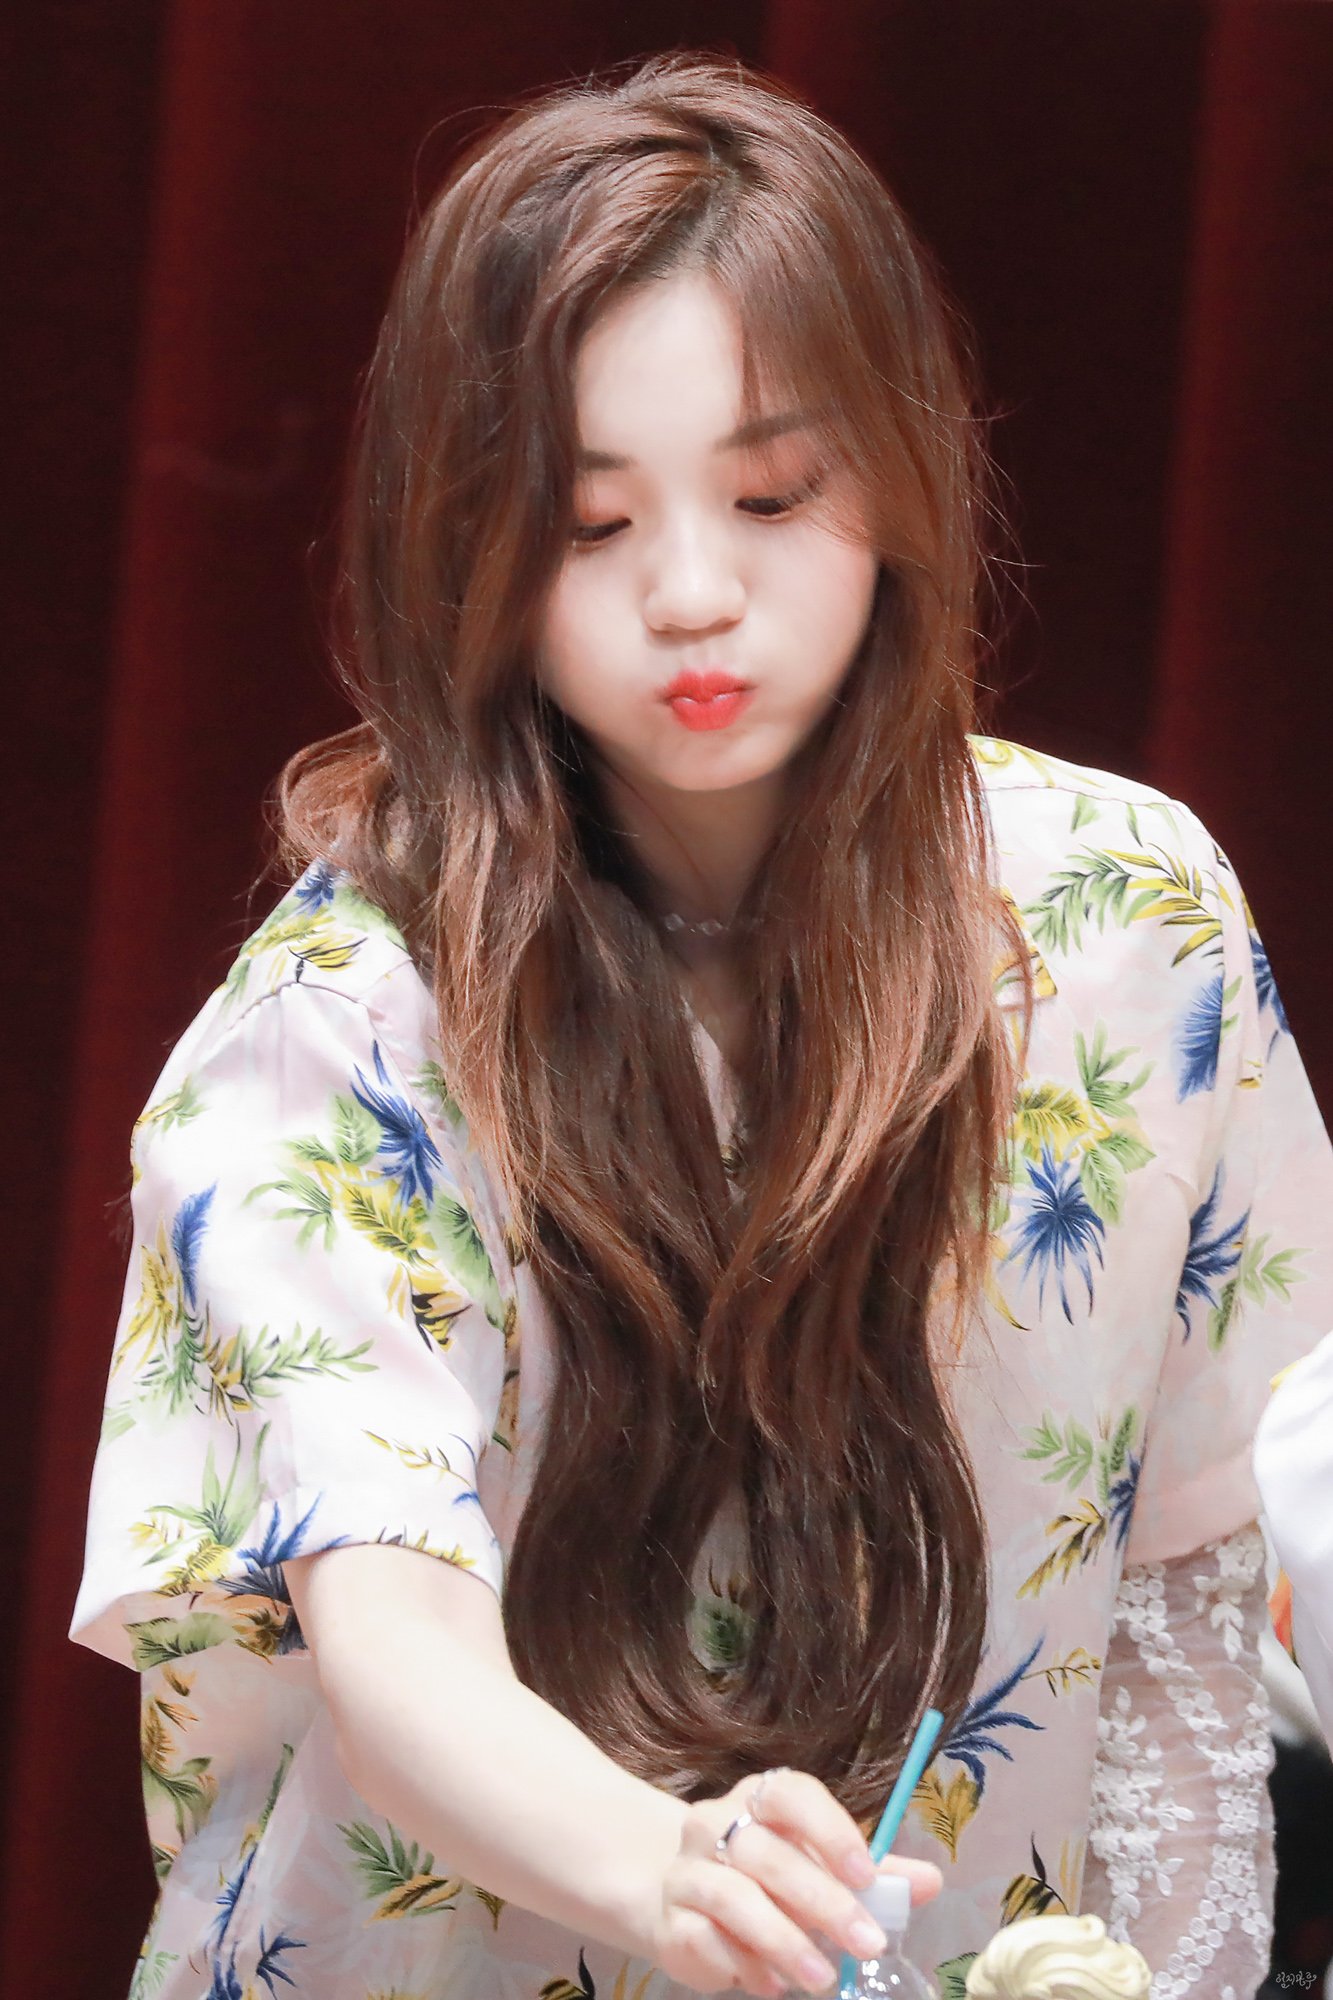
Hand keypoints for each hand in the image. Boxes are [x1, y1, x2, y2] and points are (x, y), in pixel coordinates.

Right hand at [649, 1768, 941, 1995]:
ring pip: (733, 1898)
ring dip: (784, 1941)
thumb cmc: (768, 1878)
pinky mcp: (670, 1920)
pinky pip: (706, 1940)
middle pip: (766, 1853)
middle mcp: (714, 1822)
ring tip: (822, 1978)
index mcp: (760, 1798)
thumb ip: (873, 1875)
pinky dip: (745, 1966)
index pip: (790, 1794)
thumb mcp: (820, 1868)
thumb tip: (930, 1881)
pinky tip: (774, 1985)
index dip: (830, 1830)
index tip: (868, 1875)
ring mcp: (687, 1870)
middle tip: (867, 1944)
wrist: (684, 1899)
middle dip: (822, 1901)